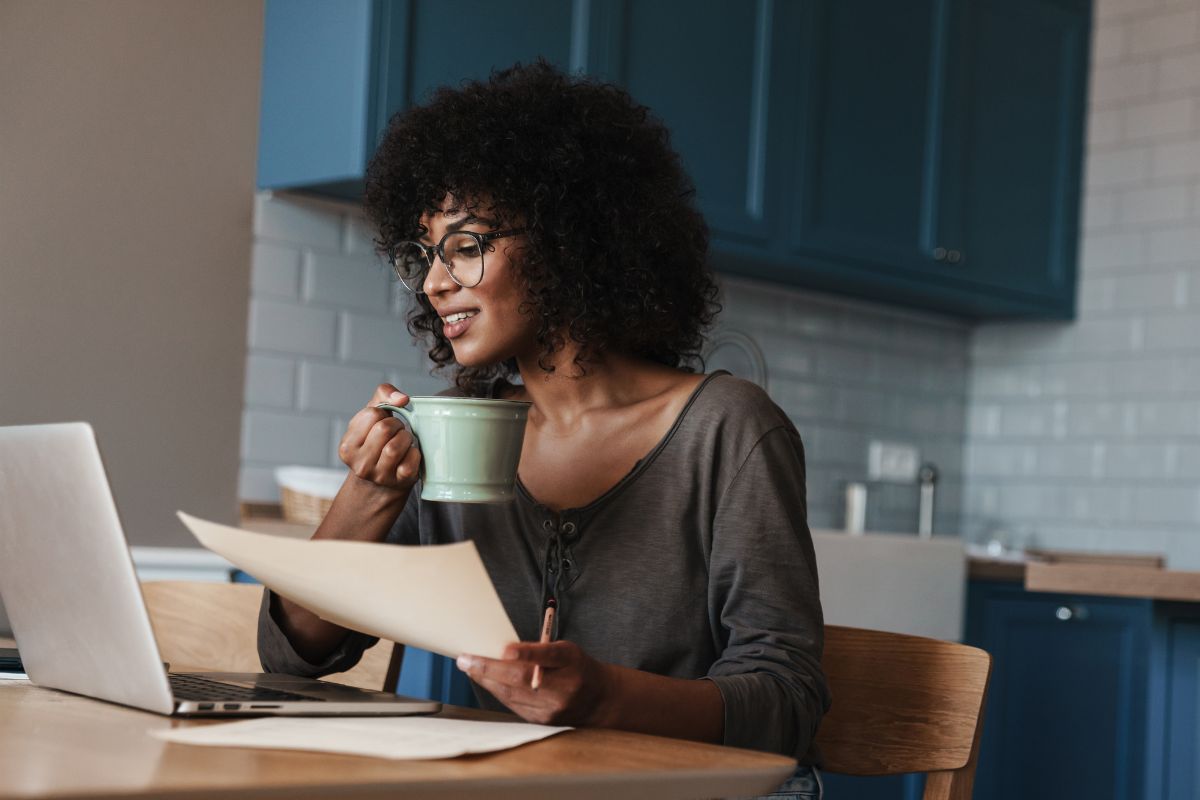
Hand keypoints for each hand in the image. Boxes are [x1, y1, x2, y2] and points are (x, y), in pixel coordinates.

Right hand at [337, 383, 421, 492]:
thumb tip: (402, 398)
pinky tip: (409, 454)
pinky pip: (411, 461)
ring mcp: (379, 476)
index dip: (383, 414)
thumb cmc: (377, 441)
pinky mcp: (399, 482)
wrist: (382, 481)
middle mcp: (359, 464)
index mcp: (347, 446)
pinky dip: (415, 453)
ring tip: (403, 441)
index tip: (383, 423)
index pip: (372, 414)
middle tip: (397, 431)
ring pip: (395, 447)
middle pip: (385, 429)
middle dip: (396, 425)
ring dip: (406, 438)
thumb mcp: (372, 416)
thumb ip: (383, 395)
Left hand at [456, 641, 613, 726]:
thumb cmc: (576, 667)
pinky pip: (514, 705)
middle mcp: (563, 687)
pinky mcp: (543, 720)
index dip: (526, 653)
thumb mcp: (566, 650)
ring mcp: (552, 707)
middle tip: (466, 660)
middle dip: (489, 669)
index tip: (505, 649)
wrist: (598, 699)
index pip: (547, 656)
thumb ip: (540, 650)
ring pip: (512, 694)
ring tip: (469, 667)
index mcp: (571, 662)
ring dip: (487, 680)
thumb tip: (504, 651)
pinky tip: (486, 681)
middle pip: (521, 679)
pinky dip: (498, 692)